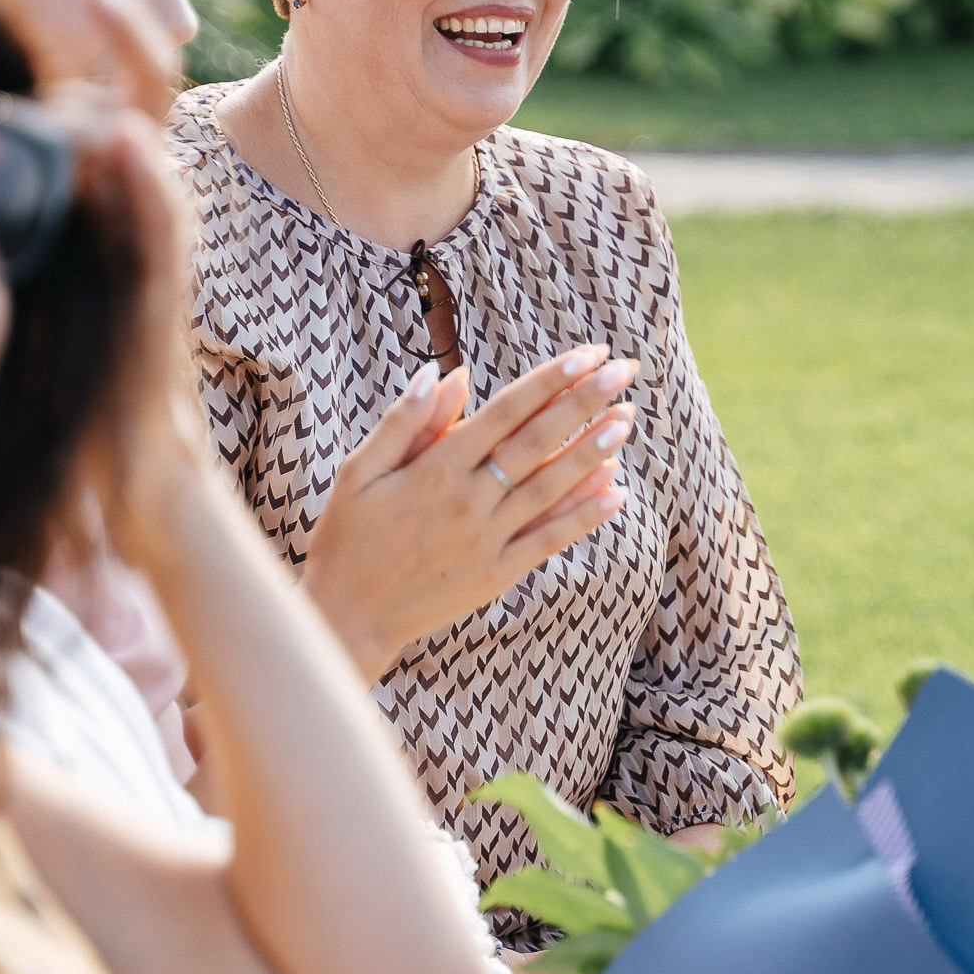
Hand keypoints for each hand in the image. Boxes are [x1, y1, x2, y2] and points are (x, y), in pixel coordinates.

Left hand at [60, 0, 207, 560]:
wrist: (133, 500)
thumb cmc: (73, 418)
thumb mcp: (17, 313)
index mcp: (101, 223)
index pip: (102, 115)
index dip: (88, 55)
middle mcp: (135, 233)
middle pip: (138, 112)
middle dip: (123, 42)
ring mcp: (154, 269)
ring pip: (154, 156)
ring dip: (137, 84)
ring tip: (117, 16)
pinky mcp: (160, 314)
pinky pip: (162, 237)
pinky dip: (147, 185)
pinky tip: (126, 142)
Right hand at [301, 345, 639, 676]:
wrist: (348, 617)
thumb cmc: (346, 537)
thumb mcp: (358, 471)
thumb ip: (405, 422)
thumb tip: (445, 374)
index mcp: (434, 469)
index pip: (505, 412)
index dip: (550, 381)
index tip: (588, 355)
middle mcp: (468, 501)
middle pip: (537, 443)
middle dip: (585, 404)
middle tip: (624, 372)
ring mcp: (486, 540)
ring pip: (550, 488)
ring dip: (592, 453)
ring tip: (627, 421)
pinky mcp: (496, 575)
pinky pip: (548, 541)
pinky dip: (583, 517)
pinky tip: (616, 493)